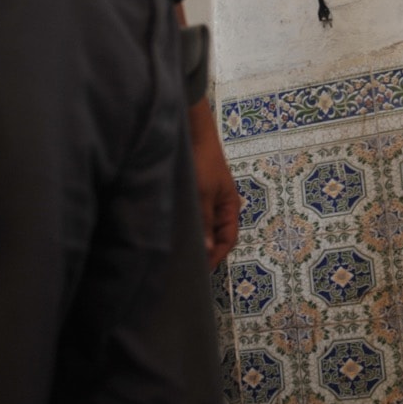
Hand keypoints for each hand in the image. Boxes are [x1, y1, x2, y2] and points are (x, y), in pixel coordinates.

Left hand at [189, 99, 238, 269]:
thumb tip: (208, 251)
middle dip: (204, 250)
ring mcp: (207, 199)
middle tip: (186, 264)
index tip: (200, 270)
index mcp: (230, 206)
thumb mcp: (204, 194)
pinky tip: (172, 231)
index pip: (229, 239)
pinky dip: (187, 225)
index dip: (217, 255)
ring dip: (194, 237)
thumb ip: (206, 222)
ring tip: (177, 251)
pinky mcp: (194, 194)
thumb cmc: (203, 163)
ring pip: (203, 226)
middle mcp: (221, 205)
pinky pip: (193, 216)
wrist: (193, 133)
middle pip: (216, 235)